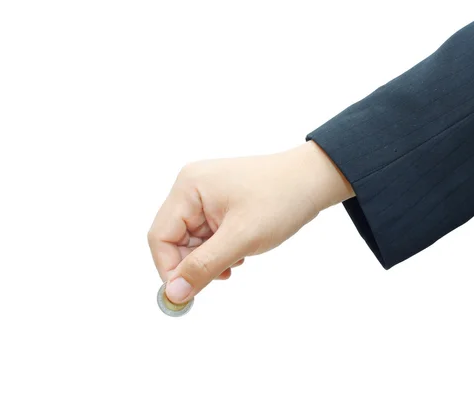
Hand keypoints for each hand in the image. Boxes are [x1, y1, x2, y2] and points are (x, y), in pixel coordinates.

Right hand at [147, 141, 353, 303]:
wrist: (314, 180)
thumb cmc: (281, 200)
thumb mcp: (241, 238)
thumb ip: (204, 266)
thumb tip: (172, 294)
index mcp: (188, 187)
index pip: (160, 236)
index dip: (169, 269)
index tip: (186, 294)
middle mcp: (191, 187)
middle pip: (174, 239)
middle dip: (195, 263)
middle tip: (223, 275)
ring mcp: (205, 194)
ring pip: (192, 240)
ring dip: (210, 258)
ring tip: (239, 258)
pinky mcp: (219, 202)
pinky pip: (208, 234)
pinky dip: (220, 249)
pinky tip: (241, 252)